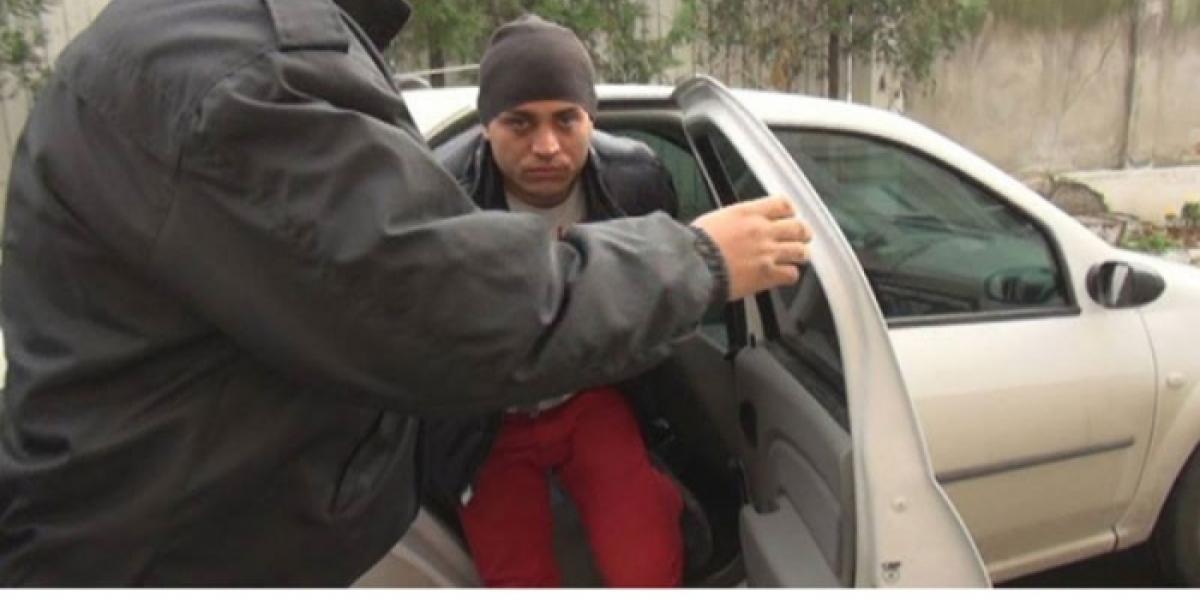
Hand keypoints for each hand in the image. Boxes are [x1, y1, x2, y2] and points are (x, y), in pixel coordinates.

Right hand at [691, 196, 812, 300]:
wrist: (692, 266)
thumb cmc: (695, 245)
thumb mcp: (714, 219)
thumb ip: (735, 220)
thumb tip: (739, 224)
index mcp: (748, 213)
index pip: (783, 204)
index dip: (790, 211)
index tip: (790, 216)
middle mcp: (763, 230)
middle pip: (797, 227)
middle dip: (802, 233)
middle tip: (802, 237)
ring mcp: (768, 253)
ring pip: (800, 251)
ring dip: (800, 254)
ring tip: (798, 257)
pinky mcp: (767, 275)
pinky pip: (791, 274)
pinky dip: (790, 275)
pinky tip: (785, 275)